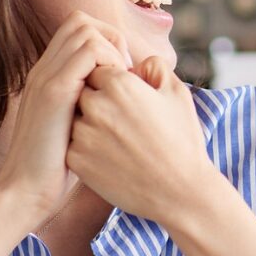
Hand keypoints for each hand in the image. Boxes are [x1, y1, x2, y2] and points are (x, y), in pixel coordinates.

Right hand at [0, 11, 130, 223]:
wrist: (25, 193)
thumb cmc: (56, 168)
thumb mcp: (74, 127)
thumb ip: (88, 104)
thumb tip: (120, 95)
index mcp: (47, 77)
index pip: (77, 30)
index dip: (106, 41)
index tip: (121, 74)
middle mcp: (43, 70)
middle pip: (80, 21)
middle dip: (111, 38)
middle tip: (124, 74)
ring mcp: (46, 78)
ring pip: (85, 29)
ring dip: (112, 49)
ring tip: (120, 83)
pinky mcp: (55, 91)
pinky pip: (89, 51)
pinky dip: (110, 63)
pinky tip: (115, 92)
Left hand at [66, 56, 220, 228]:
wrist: (180, 192)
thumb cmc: (183, 141)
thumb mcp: (178, 94)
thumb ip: (155, 67)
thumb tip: (136, 63)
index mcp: (120, 84)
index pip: (97, 68)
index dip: (111, 82)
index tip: (127, 99)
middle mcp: (97, 106)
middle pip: (82, 91)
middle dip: (97, 101)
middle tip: (122, 122)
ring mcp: (84, 134)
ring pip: (75, 118)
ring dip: (90, 125)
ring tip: (118, 142)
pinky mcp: (77, 159)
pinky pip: (72, 144)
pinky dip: (86, 149)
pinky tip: (111, 158)